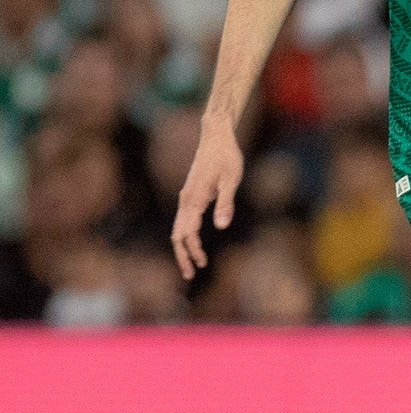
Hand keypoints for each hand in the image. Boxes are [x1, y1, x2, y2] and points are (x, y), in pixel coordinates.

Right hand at [172, 124, 243, 279]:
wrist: (216, 137)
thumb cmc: (227, 157)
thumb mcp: (231, 179)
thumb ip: (226, 203)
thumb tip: (221, 227)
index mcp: (193, 199)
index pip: (188, 233)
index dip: (193, 251)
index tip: (202, 264)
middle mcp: (185, 200)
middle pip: (178, 235)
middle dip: (183, 256)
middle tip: (190, 275)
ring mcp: (187, 197)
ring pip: (179, 228)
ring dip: (184, 247)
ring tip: (193, 264)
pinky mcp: (191, 194)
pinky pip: (184, 220)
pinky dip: (186, 235)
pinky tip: (195, 242)